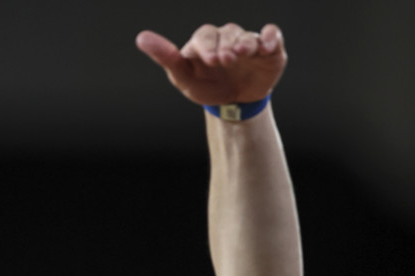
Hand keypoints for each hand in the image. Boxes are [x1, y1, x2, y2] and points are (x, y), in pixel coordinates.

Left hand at [135, 23, 286, 105]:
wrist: (233, 103)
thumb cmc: (205, 87)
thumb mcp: (183, 77)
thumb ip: (166, 57)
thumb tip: (140, 38)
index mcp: (206, 41)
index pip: (205, 36)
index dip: (208, 46)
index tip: (210, 61)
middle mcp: (227, 37)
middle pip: (228, 34)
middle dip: (227, 46)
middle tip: (227, 60)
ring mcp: (248, 42)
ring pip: (249, 36)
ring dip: (247, 43)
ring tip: (244, 54)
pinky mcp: (269, 50)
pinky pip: (273, 36)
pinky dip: (272, 38)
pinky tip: (267, 46)